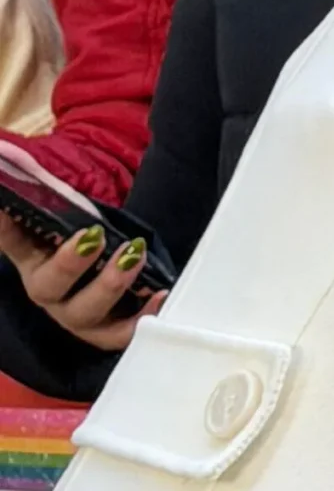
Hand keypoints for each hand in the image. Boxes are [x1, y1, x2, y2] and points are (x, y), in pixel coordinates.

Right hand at [0, 215, 161, 352]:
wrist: (111, 282)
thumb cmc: (89, 246)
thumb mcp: (72, 223)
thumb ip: (56, 199)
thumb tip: (21, 156)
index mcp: (32, 260)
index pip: (12, 241)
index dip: (5, 228)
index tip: (5, 209)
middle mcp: (49, 292)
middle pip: (49, 285)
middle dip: (70, 262)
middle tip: (94, 237)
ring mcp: (77, 316)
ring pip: (86, 311)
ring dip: (110, 284)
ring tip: (133, 255)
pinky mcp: (108, 333)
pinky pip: (123, 333)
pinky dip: (143, 316)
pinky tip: (161, 294)